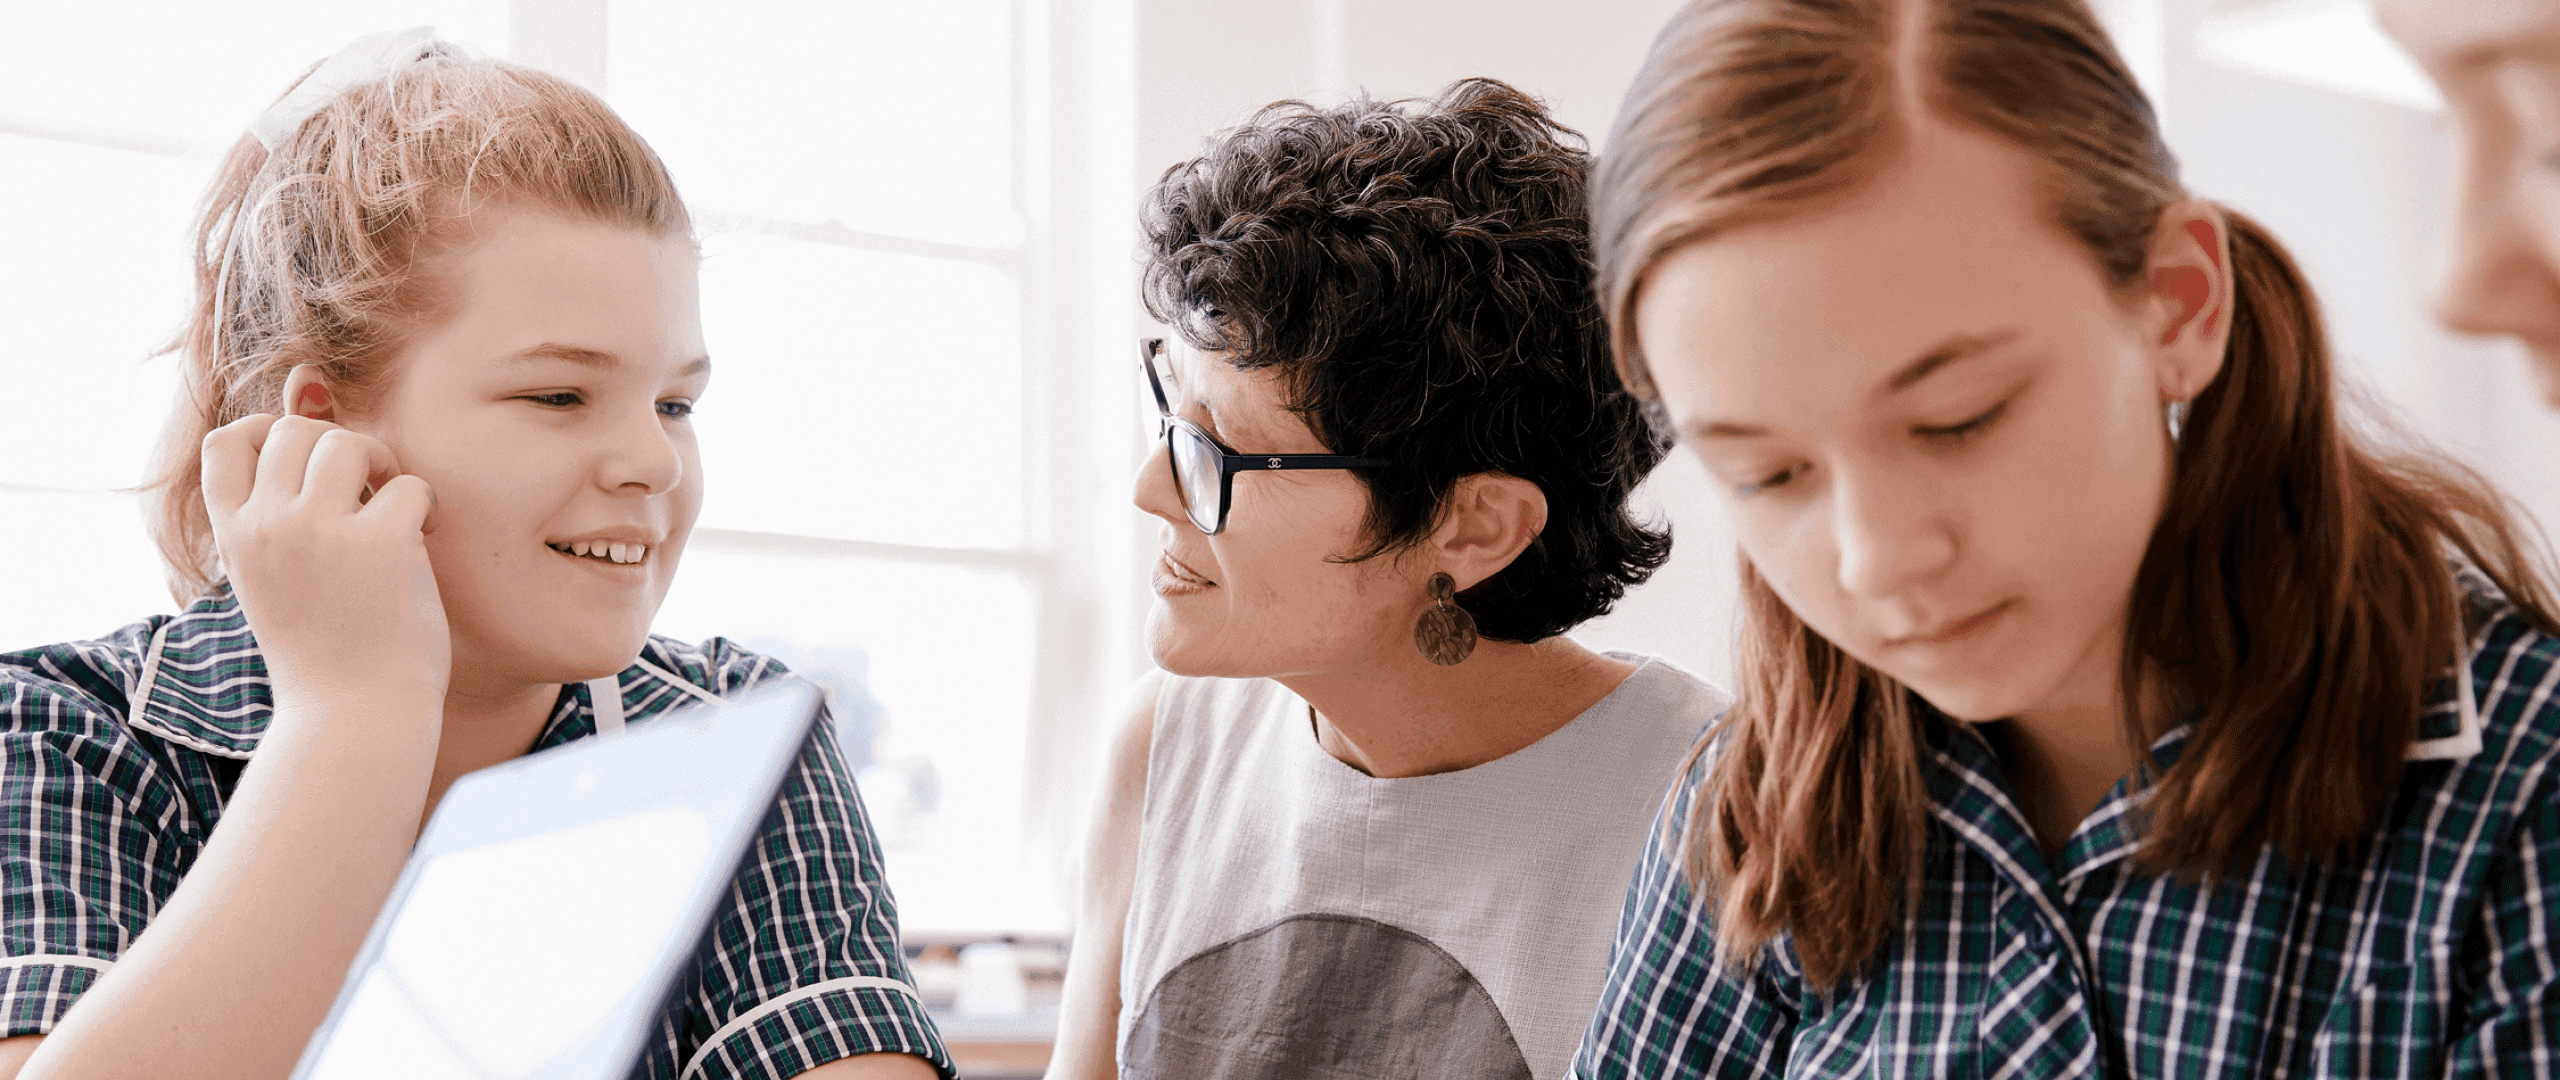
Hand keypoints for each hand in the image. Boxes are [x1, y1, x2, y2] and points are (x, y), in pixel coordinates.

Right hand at [201, 414, 449, 710]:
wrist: (352, 714)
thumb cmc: (323, 646)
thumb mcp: (276, 573)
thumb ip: (280, 503)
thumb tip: (307, 390)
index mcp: (234, 536)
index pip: (224, 441)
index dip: (266, 431)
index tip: (304, 460)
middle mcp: (268, 526)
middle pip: (291, 432)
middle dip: (336, 446)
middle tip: (366, 486)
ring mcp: (320, 532)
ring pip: (347, 442)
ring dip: (381, 461)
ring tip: (393, 501)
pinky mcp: (379, 544)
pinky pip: (409, 484)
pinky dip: (425, 502)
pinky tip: (426, 533)